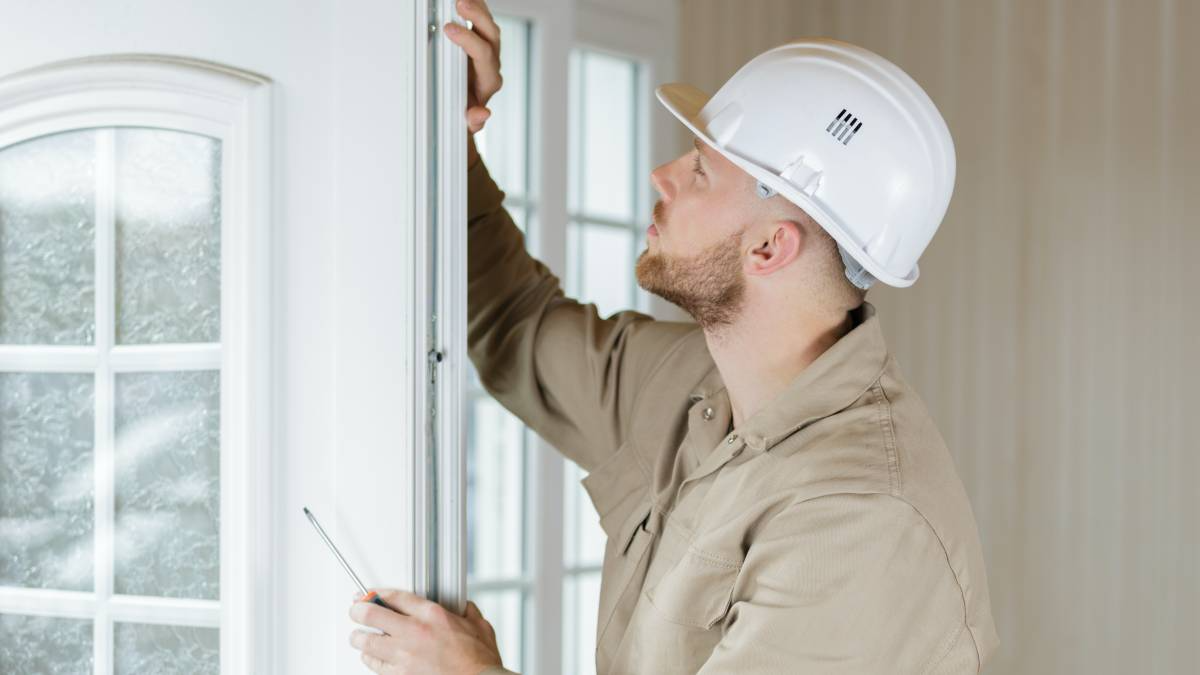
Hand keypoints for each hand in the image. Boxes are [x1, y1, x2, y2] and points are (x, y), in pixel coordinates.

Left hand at [348, 589, 502, 674]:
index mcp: (432, 615)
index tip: (372, 595)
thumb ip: (465, 611)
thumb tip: (461, 606)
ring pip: (366, 642)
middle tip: (356, 611)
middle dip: (358, 610)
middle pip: (371, 615)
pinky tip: (370, 655)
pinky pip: (374, 665)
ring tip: (358, 635)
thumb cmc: (479, 661)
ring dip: (360, 637)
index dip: (378, 593)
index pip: (394, 596)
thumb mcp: (478, 625)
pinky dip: (370, 659)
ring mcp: (405, 656)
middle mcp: (414, 633)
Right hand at [445, 0, 502, 134]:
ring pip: (489, 26)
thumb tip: (481, 115)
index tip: (449, 30)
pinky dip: (475, 10)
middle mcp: (491, 65)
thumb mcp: (466, 125)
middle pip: (492, 35)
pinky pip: (482, 23)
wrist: (465, 116)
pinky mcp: (481, 45)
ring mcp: (487, 53)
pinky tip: (465, 1)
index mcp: (488, 81)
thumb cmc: (464, 117)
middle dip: (477, 17)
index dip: (468, 40)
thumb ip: (474, 121)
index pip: (484, 55)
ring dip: (478, 9)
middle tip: (461, 4)